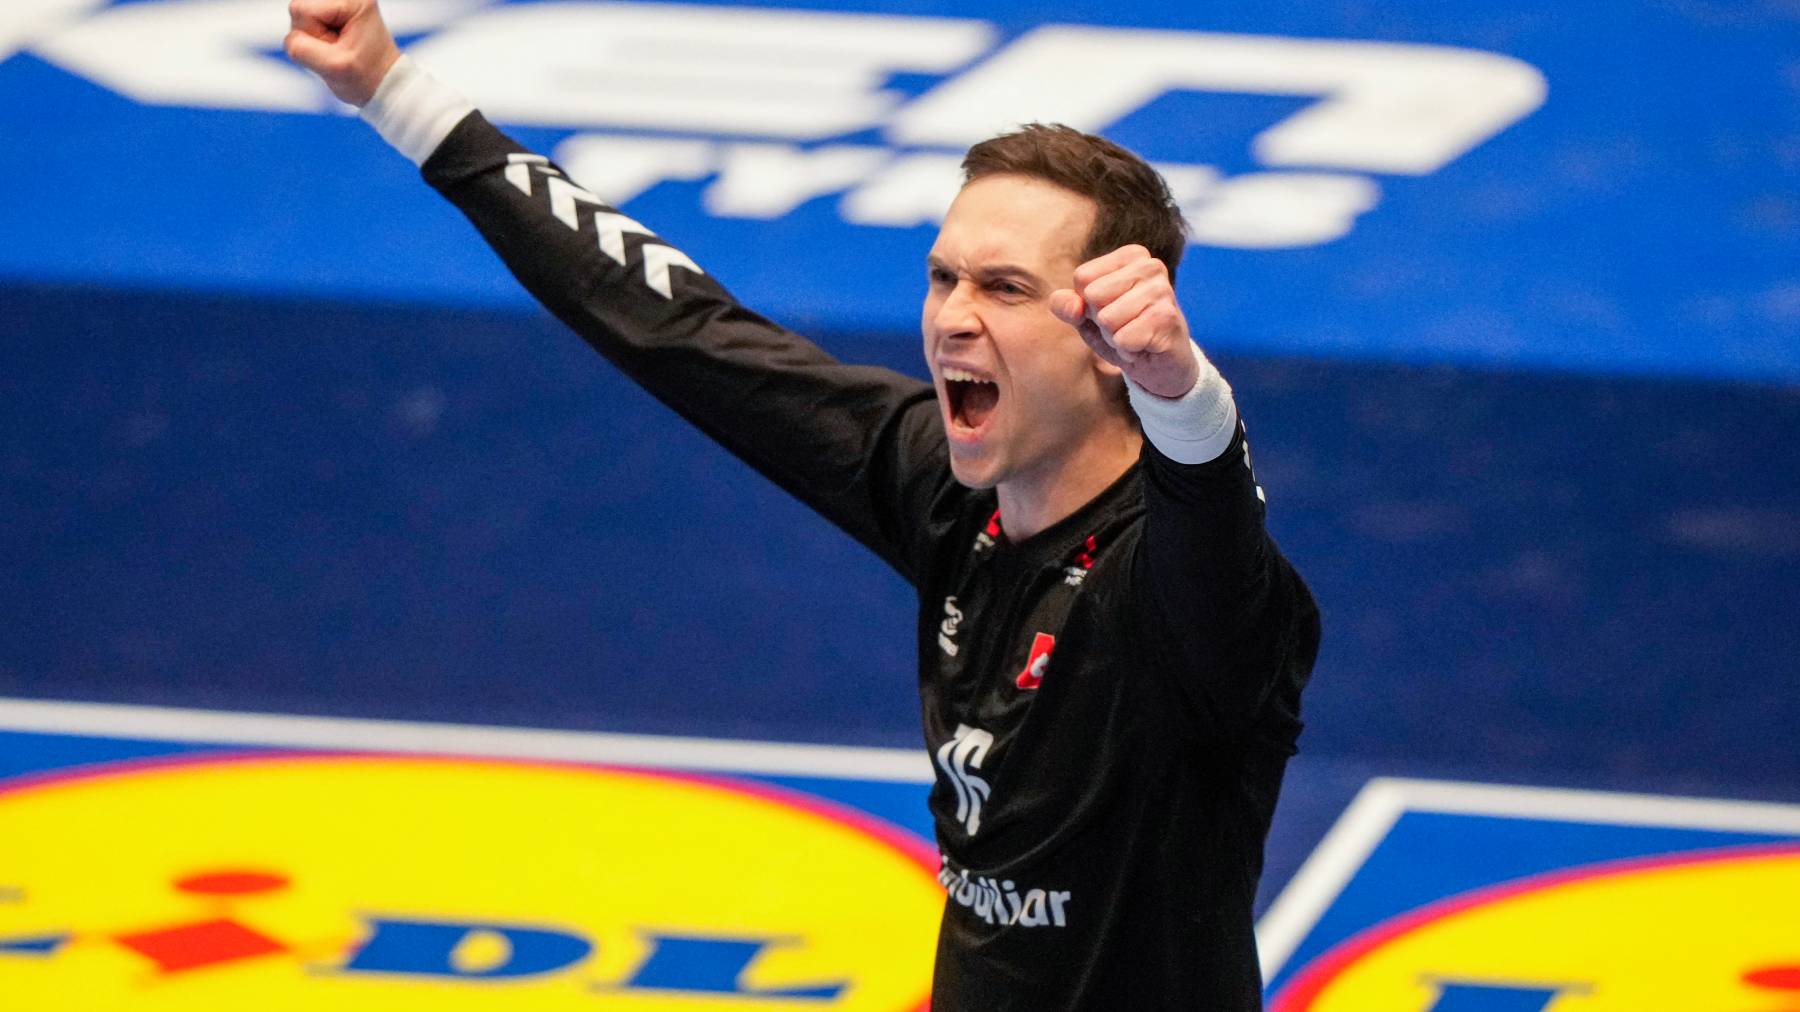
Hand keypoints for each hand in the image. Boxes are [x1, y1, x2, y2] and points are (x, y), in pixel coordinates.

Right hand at [285, 0, 401, 106]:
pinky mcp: (332, 12)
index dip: (314, 35)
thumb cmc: (366, 77)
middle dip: (312, 35)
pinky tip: (334, 44)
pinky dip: (314, 37)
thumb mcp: (334, 67)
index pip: (302, 10)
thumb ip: (302, 49)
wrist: (384, 83)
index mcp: (353, 2)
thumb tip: (289, 39)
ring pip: (298, 17)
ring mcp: (338, 3)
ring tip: (338, 48)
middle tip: (338, 49)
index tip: (339, 48)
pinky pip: (304, 22)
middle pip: (298, 9)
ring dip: (313, 38)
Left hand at [1050, 245, 1199, 399]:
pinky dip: (1127, 351)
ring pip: (1107, 319)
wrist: (1160, 366)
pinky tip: (1144, 346)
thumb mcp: (1086, 317)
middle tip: (1124, 326)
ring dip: (1115, 337)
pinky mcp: (1168, 319)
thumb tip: (1073, 306)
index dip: (1088, 303)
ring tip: (1135, 336)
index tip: (1112, 310)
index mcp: (1131, 256)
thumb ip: (1066, 305)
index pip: (1083, 277)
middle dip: (1101, 321)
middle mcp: (1150, 266)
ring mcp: (1162, 290)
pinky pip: (1123, 339)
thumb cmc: (1122, 332)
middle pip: (1093, 295)